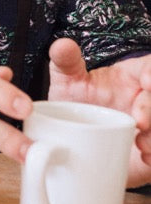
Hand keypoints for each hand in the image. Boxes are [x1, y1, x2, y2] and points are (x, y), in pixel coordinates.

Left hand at [48, 38, 150, 185]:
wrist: (76, 143)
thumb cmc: (77, 106)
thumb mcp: (69, 84)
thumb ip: (65, 62)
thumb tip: (62, 44)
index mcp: (133, 76)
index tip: (146, 82)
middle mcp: (147, 97)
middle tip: (140, 121)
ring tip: (141, 145)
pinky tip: (146, 159)